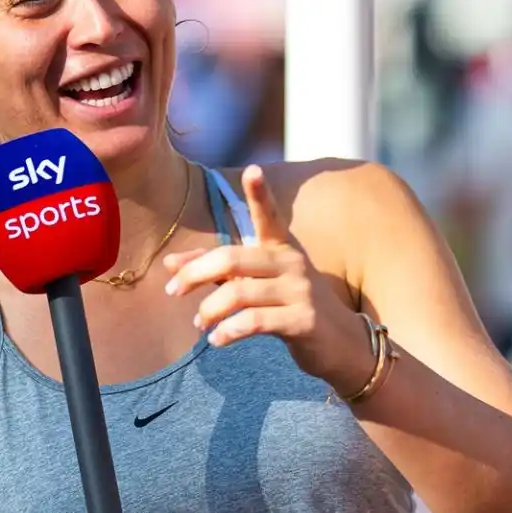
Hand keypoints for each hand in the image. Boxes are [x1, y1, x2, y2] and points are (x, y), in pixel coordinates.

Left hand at [161, 166, 368, 392]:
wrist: (341, 342)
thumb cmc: (291, 306)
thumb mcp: (256, 282)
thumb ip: (215, 270)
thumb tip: (170, 263)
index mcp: (281, 247)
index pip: (269, 215)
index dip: (260, 193)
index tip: (253, 169)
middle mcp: (292, 262)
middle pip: (232, 258)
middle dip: (194, 274)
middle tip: (172, 291)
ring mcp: (300, 291)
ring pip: (239, 292)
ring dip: (209, 309)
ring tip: (199, 323)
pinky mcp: (303, 320)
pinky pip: (255, 321)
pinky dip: (228, 332)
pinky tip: (216, 340)